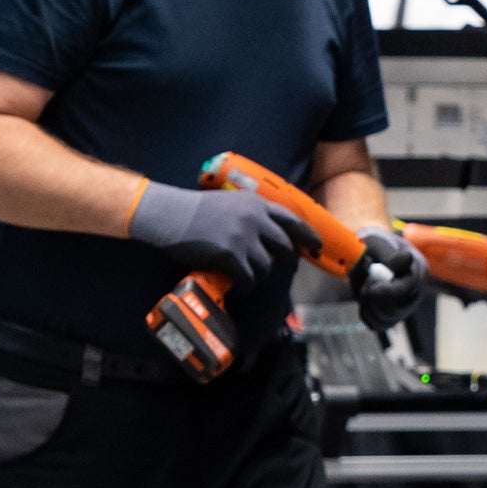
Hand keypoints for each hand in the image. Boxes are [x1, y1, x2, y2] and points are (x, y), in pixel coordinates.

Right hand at [131, 180, 318, 281]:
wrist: (169, 214)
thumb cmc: (196, 210)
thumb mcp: (230, 202)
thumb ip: (252, 214)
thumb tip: (270, 234)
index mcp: (256, 204)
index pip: (292, 220)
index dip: (307, 234)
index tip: (317, 245)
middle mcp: (254, 219)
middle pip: (285, 246)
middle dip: (287, 261)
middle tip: (284, 268)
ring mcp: (243, 237)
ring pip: (267, 265)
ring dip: (260, 274)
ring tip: (251, 276)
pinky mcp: (230, 255)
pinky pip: (249, 277)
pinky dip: (247, 285)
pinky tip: (241, 285)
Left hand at [350, 225, 429, 331]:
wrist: (366, 252)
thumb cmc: (373, 244)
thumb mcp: (378, 244)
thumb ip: (390, 255)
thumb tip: (407, 259)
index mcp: (418, 269)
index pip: (409, 288)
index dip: (389, 291)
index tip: (371, 287)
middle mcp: (416, 290)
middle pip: (399, 308)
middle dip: (375, 299)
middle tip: (364, 284)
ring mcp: (405, 305)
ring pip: (387, 318)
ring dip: (368, 305)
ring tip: (363, 287)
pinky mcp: (392, 315)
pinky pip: (378, 324)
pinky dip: (366, 314)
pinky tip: (364, 299)